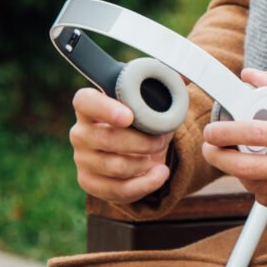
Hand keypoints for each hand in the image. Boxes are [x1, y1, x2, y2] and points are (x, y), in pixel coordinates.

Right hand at [68, 86, 170, 208]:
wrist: (138, 152)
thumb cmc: (142, 122)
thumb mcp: (152, 102)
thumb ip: (166, 86)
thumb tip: (186, 76)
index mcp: (89, 105)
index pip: (85, 101)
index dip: (104, 108)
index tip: (129, 116)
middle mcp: (80, 132)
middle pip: (105, 139)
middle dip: (140, 142)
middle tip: (160, 140)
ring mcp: (82, 159)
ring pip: (114, 166)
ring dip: (144, 162)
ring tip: (158, 155)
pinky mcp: (89, 182)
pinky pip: (117, 189)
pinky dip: (144, 184)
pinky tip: (160, 174)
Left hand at [200, 67, 266, 225]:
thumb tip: (252, 77)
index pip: (256, 134)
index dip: (226, 132)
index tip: (213, 130)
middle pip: (247, 167)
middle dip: (219, 157)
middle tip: (212, 148)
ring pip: (256, 187)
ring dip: (242, 173)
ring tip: (245, 159)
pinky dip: (262, 189)